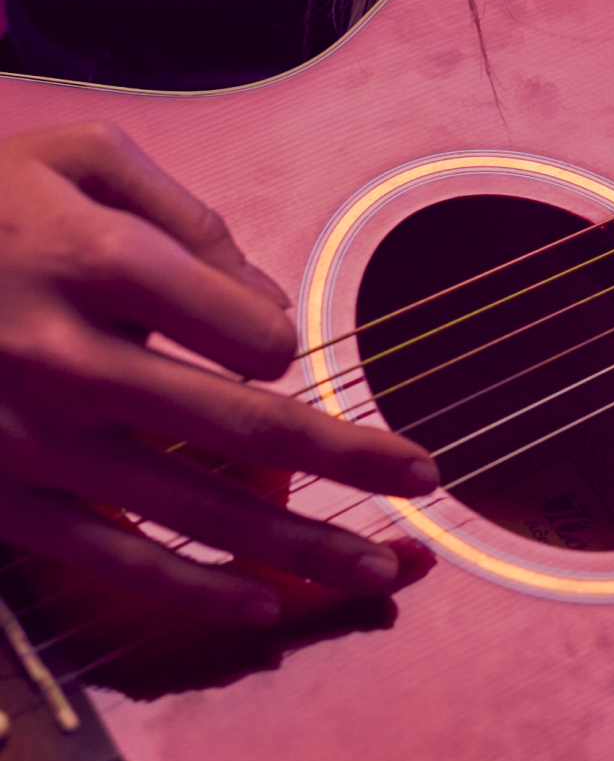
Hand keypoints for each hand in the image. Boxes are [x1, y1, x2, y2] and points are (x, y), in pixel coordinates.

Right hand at [0, 122, 437, 623]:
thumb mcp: (74, 158)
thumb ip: (185, 217)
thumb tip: (269, 306)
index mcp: (91, 263)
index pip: (245, 327)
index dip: (279, 341)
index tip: (275, 346)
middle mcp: (66, 358)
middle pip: (245, 425)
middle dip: (351, 456)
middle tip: (426, 472)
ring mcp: (29, 440)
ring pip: (194, 507)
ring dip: (299, 543)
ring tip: (379, 565)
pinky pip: (111, 557)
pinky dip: (192, 587)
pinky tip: (265, 602)